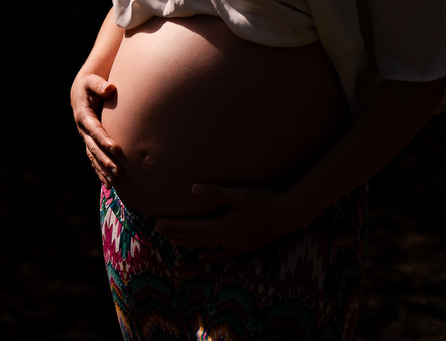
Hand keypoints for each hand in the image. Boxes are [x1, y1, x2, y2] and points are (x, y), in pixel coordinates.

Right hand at [70, 70, 120, 186]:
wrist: (80, 92)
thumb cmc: (89, 85)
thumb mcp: (92, 81)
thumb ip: (100, 84)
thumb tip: (110, 88)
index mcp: (83, 115)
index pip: (95, 130)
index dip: (104, 140)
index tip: (117, 149)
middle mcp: (82, 129)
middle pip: (94, 148)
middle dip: (106, 160)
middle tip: (119, 171)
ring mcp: (85, 137)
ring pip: (93, 156)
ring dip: (103, 169)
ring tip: (115, 182)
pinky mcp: (88, 142)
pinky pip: (93, 159)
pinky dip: (100, 171)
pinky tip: (109, 183)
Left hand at [152, 184, 305, 262]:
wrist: (288, 215)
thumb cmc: (264, 200)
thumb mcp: (239, 194)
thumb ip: (215, 192)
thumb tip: (193, 189)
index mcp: (222, 227)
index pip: (190, 228)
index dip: (173, 226)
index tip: (157, 222)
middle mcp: (226, 239)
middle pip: (194, 239)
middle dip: (174, 234)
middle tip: (157, 230)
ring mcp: (235, 245)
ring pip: (205, 247)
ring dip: (187, 243)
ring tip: (172, 240)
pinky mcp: (244, 246)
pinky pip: (221, 254)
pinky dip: (209, 255)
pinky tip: (202, 255)